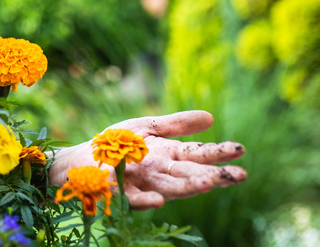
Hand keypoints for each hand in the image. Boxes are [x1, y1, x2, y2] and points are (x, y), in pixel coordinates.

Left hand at [49, 110, 246, 209]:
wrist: (79, 160)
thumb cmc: (114, 144)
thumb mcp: (147, 128)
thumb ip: (177, 124)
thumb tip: (211, 117)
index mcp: (168, 155)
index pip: (199, 154)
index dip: (219, 153)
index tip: (240, 149)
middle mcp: (160, 172)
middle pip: (191, 174)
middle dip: (215, 175)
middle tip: (241, 175)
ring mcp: (141, 185)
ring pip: (171, 189)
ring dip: (190, 187)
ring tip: (210, 183)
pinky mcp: (119, 194)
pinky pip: (134, 200)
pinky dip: (146, 201)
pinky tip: (158, 200)